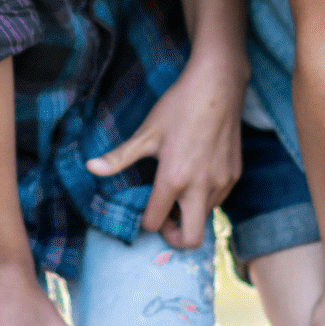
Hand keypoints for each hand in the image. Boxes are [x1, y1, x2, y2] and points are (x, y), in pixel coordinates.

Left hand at [84, 52, 242, 248]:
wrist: (218, 85)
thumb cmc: (179, 106)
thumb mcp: (146, 132)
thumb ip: (119, 157)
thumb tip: (90, 168)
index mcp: (174, 179)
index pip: (155, 223)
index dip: (146, 222)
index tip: (145, 210)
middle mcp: (201, 187)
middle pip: (191, 240)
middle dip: (175, 237)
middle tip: (165, 218)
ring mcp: (221, 183)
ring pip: (206, 218)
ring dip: (190, 213)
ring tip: (179, 189)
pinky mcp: (235, 175)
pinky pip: (219, 201)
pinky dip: (205, 198)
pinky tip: (196, 174)